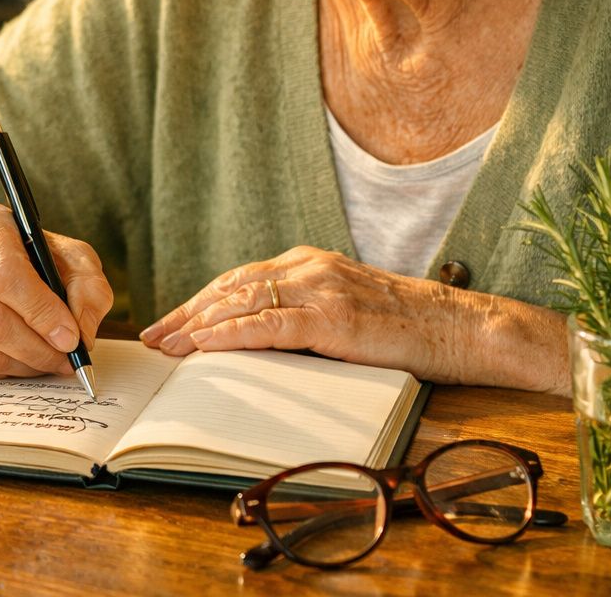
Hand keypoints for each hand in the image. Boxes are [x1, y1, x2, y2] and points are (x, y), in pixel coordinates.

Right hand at [0, 201, 114, 378]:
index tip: (70, 338)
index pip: (6, 275)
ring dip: (24, 366)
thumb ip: (87, 286)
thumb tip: (82, 332)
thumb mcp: (68, 254)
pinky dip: (4, 372)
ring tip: (49, 361)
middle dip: (37, 349)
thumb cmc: (29, 255)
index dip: (41, 312)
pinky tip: (23, 359)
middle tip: (67, 360)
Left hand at [138, 247, 507, 385]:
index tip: (169, 325)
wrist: (457, 328)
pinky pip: (270, 324)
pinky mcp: (333, 317)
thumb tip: (257, 344)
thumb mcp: (344, 313)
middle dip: (186, 314)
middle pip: (230, 288)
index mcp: (308, 264)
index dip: (199, 303)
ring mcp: (320, 289)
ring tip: (167, 347)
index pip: (238, 282)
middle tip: (152, 337)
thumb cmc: (404, 328)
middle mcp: (308, 267)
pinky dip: (232, 334)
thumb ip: (303, 317)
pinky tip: (206, 346)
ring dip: (198, 326)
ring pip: (242, 302)